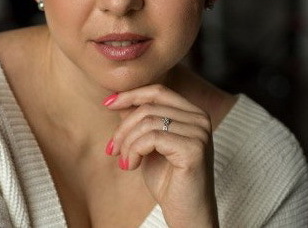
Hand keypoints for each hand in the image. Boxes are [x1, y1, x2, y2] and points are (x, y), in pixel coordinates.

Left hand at [103, 84, 218, 227]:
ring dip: (127, 142)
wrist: (186, 214)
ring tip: (124, 161)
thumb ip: (139, 120)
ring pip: (148, 122)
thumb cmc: (168, 180)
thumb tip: (118, 99)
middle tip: (112, 148)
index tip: (108, 103)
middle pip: (149, 106)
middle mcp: (200, 118)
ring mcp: (199, 132)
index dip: (131, 95)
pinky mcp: (193, 149)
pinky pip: (152, 138)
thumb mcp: (148, 144)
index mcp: (192, 112)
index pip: (157, 91)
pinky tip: (132, 165)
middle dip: (124, 127)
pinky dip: (134, 150)